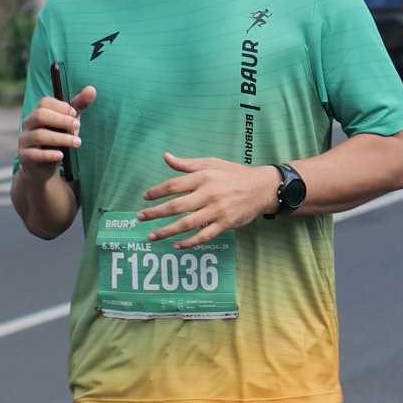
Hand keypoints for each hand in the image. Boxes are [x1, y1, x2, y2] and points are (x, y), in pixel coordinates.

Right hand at [18, 83, 94, 171]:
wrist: (44, 167)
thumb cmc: (57, 139)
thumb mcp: (68, 122)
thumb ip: (78, 105)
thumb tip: (92, 89)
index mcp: (38, 112)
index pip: (44, 102)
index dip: (61, 106)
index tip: (74, 113)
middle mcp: (28, 124)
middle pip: (40, 115)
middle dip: (61, 120)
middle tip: (78, 126)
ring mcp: (24, 140)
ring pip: (39, 135)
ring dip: (61, 138)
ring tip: (77, 142)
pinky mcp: (24, 157)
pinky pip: (34, 154)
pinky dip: (49, 154)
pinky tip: (61, 156)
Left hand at [142, 154, 284, 246]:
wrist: (262, 187)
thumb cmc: (235, 174)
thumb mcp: (211, 163)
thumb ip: (187, 164)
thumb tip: (166, 157)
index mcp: (203, 177)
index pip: (173, 185)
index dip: (157, 191)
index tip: (145, 197)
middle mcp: (208, 194)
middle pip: (176, 206)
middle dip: (155, 213)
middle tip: (140, 217)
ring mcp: (216, 210)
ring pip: (186, 224)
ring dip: (166, 231)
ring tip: (152, 236)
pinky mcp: (225, 224)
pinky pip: (204, 236)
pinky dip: (189, 242)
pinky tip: (177, 245)